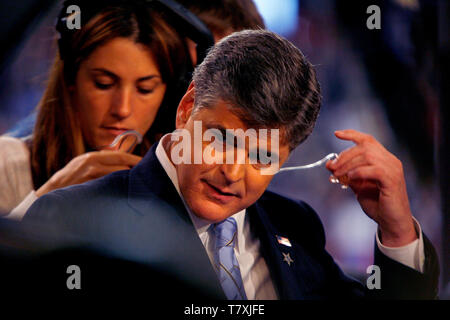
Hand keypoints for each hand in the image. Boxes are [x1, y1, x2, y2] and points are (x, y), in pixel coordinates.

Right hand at [36, 150, 141, 196]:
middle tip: (149, 175)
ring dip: (129, 180)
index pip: (120, 154)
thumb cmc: (71, 185)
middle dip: (136, 169)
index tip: (147, 164)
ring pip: (117, 174)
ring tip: (141, 186)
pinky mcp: (85, 187)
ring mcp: (87, 175)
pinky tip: (125, 195)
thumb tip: (127, 167)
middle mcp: (90, 162)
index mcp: (92, 157)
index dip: (135, 159)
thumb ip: (103, 166)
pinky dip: (118, 189)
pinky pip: (107, 187)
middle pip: (121, 162)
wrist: (47, 197)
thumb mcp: (85, 169)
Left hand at [326, 129, 416, 246]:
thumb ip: (346, 174)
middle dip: (344, 155)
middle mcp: (390, 161)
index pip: (368, 140)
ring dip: (348, 164)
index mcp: (383, 159)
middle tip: (332, 167)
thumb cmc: (377, 204)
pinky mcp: (392, 180)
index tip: (336, 133)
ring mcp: (393, 169)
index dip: (352, 134)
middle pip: (364, 147)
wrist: (391, 223)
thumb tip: (329, 164)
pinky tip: (350, 178)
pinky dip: (358, 172)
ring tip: (338, 175)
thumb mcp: (357, 186)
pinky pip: (374, 169)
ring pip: (368, 156)